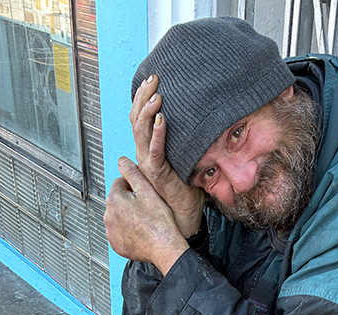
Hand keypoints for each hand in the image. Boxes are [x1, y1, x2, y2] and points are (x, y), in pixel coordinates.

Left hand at [104, 158, 187, 274]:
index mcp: (114, 199)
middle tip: (147, 206)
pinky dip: (128, 230)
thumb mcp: (148, 190)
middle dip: (130, 200)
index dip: (134, 185)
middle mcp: (108, 216)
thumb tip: (122, 161)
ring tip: (145, 219)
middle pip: (118, 200)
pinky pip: (119, 232)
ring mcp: (110, 231)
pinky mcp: (115, 244)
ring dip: (128, 215)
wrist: (163, 248)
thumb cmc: (158, 221)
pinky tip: (140, 230)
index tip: (144, 192)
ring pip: (118, 216)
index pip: (120, 183)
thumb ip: (133, 173)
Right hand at [131, 75, 204, 237]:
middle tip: (153, 78)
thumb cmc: (186, 189)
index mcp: (148, 148)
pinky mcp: (157, 173)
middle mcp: (144, 153)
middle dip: (143, 96)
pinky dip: (158, 134)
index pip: (140, 118)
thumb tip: (201, 117)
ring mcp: (148, 163)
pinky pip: (154, 151)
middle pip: (136, 119)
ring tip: (157, 95)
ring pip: (140, 132)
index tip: (152, 79)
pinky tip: (162, 118)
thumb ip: (185, 139)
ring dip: (148, 111)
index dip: (142, 97)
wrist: (183, 214)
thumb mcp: (186, 156)